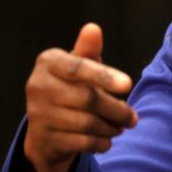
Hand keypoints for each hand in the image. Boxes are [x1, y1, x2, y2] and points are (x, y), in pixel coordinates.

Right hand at [22, 23, 136, 171]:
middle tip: (134, 118)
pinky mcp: (43, 138)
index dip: (104, 76)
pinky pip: (82, 142)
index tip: (129, 85)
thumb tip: (93, 29)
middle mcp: (37, 86)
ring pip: (87, 123)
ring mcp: (37, 113)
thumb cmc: (70, 86)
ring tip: (122, 126)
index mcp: (48, 62)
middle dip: (118, 110)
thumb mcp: (79, 66)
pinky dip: (101, 143)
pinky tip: (108, 139)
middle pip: (88, 99)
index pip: (79, 67)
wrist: (45, 127)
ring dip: (112, 127)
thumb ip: (88, 50)